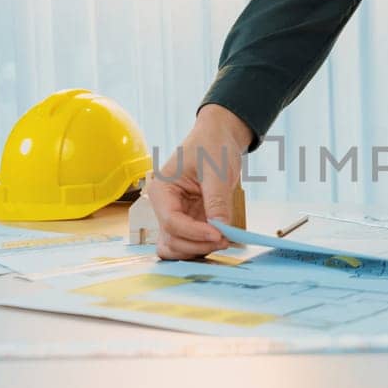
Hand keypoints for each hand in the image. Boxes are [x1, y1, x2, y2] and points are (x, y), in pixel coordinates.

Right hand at [146, 104, 252, 258]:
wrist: (219, 138)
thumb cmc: (212, 145)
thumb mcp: (216, 170)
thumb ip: (217, 200)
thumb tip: (220, 228)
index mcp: (162, 190)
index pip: (171, 222)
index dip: (194, 233)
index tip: (219, 234)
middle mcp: (164, 206)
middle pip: (172, 240)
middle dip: (197, 244)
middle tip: (226, 239)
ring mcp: (176, 216)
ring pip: (177, 247)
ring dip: (198, 250)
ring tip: (224, 240)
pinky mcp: (189, 221)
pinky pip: (189, 243)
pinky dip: (202, 247)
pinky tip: (220, 239)